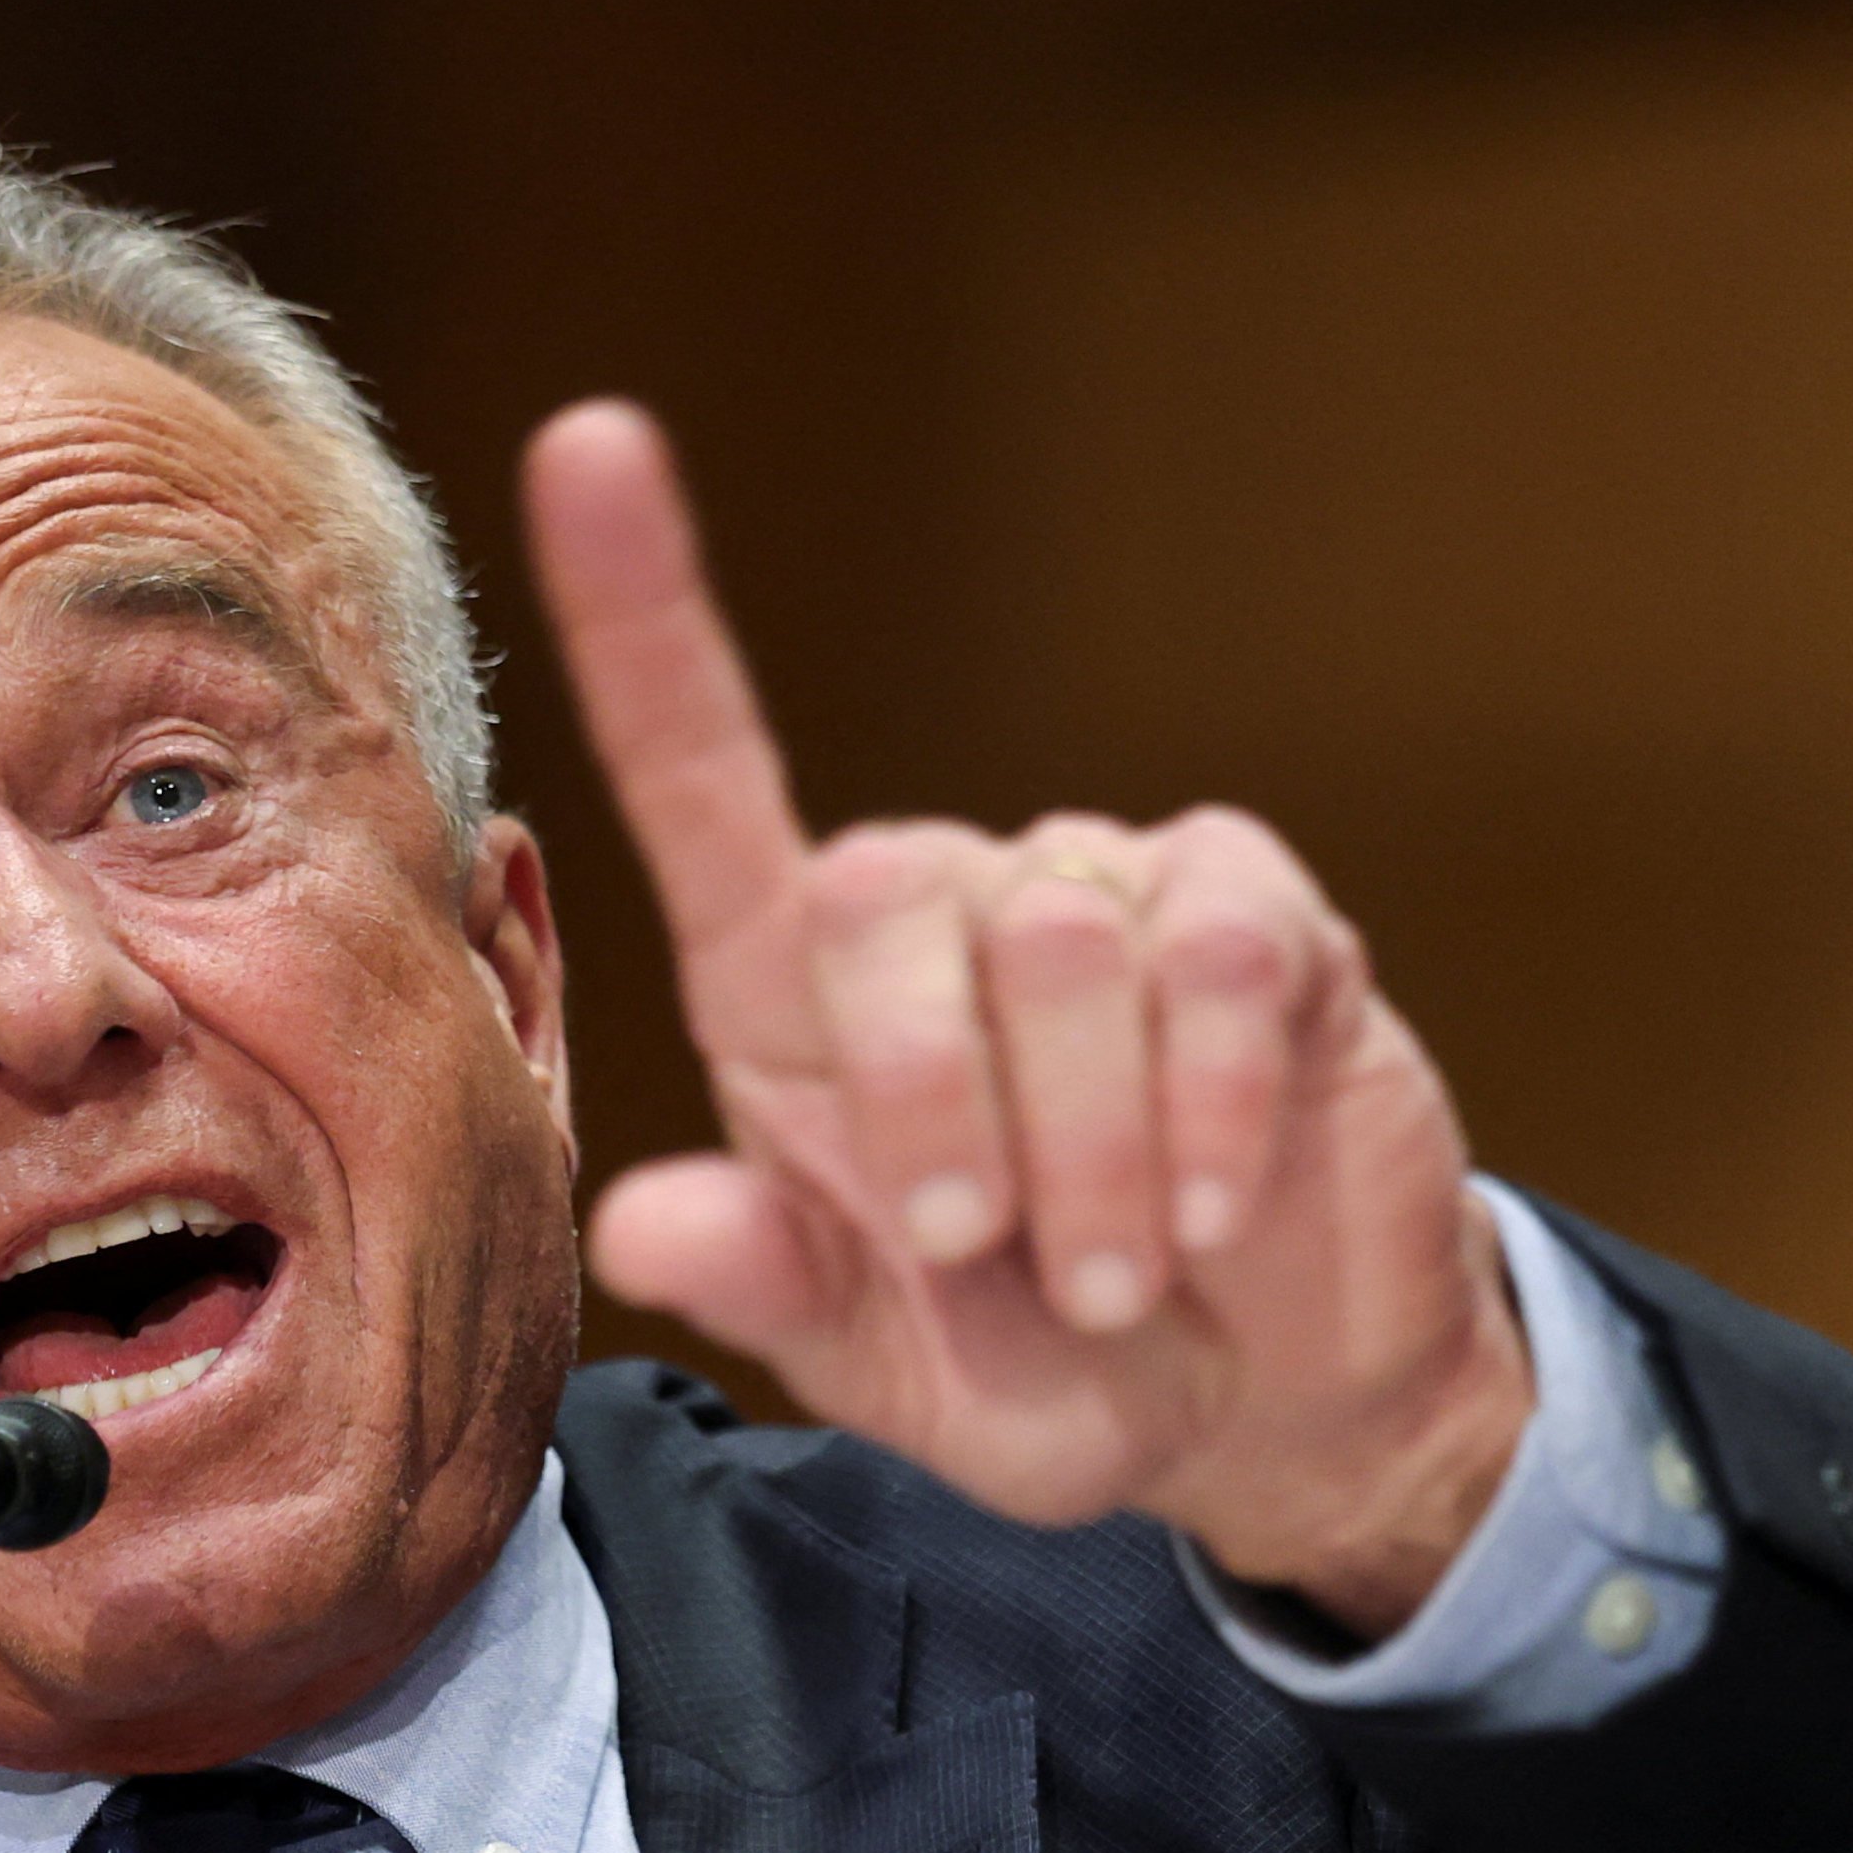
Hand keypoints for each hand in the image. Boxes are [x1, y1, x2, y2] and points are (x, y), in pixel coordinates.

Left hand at [521, 401, 1531, 1636]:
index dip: (645, 617)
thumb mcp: (886, 1369)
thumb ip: (771, 1290)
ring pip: (1059, 943)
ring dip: (1085, 1151)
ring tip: (1114, 1275)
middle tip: (989, 1262)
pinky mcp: (1263, 923)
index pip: (707, 778)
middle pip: (883, 892)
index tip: (588, 443)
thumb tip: (638, 1225)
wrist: (1264, 1410)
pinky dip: (1208, 1109)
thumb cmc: (1040, 1371)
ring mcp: (1105, 900)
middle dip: (929, 1108)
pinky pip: (1222, 956)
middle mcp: (941, 914)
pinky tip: (1213, 1211)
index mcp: (801, 1002)